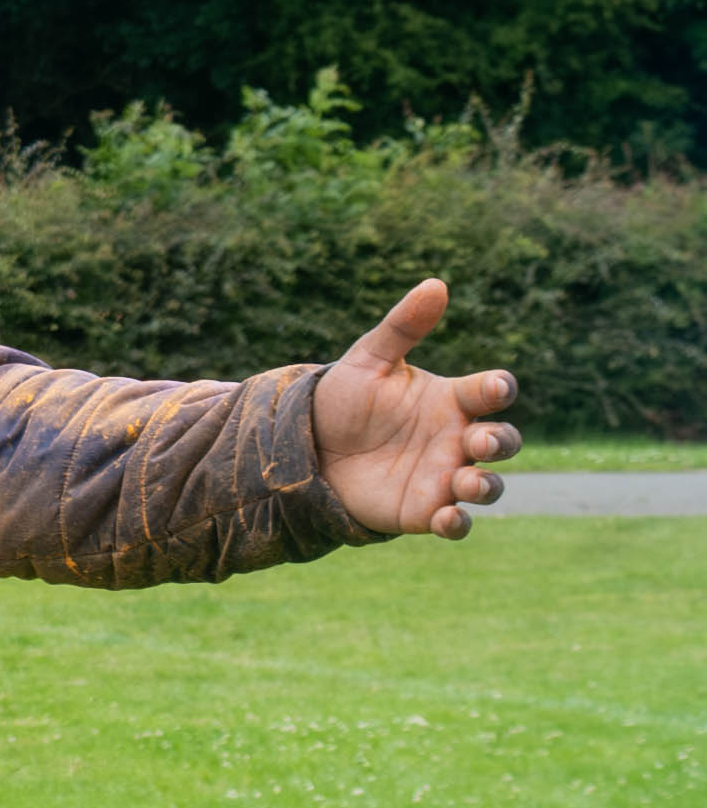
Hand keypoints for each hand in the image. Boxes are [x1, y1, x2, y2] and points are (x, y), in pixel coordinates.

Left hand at [315, 279, 521, 538]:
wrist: (305, 448)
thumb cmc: (343, 400)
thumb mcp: (368, 360)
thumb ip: (402, 326)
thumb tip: (435, 284)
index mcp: (452, 399)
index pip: (492, 392)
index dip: (498, 389)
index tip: (494, 388)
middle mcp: (456, 438)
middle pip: (502, 441)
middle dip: (501, 441)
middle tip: (480, 440)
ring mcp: (443, 476)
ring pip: (486, 484)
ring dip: (487, 484)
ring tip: (470, 482)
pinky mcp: (423, 511)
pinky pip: (456, 522)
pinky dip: (459, 523)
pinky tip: (448, 518)